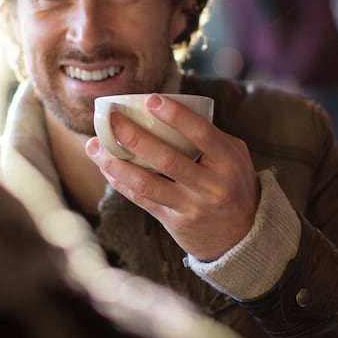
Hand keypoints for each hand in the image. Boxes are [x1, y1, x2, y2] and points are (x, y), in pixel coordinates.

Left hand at [85, 94, 258, 261]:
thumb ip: (212, 135)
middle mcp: (212, 186)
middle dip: (134, 137)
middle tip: (112, 119)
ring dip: (116, 164)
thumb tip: (173, 109)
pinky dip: (121, 182)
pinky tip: (106, 167)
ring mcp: (193, 207)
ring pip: (147, 184)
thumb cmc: (235, 185)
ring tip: (94, 145)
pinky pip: (142, 200)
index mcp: (229, 162)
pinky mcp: (175, 224)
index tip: (151, 99)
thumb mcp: (237, 158)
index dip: (175, 115)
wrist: (243, 238)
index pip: (201, 134)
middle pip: (167, 159)